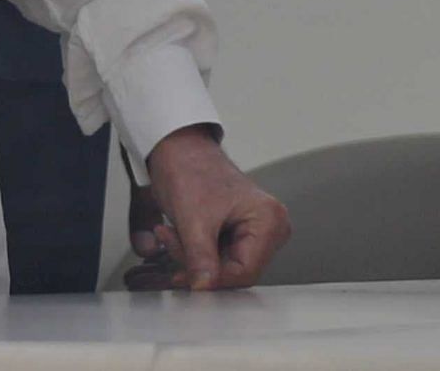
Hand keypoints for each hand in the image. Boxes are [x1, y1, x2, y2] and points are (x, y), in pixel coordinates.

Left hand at [125, 126, 289, 291]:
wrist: (178, 151)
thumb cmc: (191, 170)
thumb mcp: (194, 220)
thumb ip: (200, 259)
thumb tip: (203, 288)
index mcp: (269, 220)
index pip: (246, 272)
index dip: (214, 279)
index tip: (187, 277)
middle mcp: (269, 227)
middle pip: (235, 272)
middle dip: (199, 266)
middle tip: (173, 247)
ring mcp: (255, 231)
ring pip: (223, 268)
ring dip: (192, 259)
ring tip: (170, 235)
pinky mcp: (238, 234)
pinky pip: (217, 259)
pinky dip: (194, 254)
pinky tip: (176, 236)